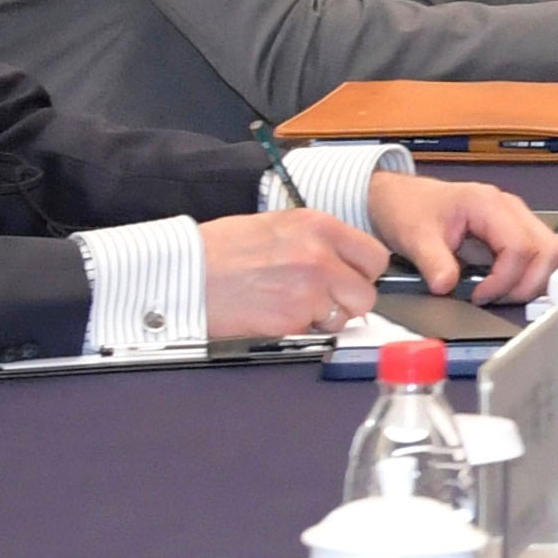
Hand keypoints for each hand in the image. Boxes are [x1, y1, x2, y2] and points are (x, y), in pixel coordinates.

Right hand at [190, 205, 392, 339]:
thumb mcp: (276, 226)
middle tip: (324, 299)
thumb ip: (316, 241)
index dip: (362, 272)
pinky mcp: (292, 320)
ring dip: (327, 318)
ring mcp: (308, 289)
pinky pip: (317, 333)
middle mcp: (320, 255)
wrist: (184, 273)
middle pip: (367, 292)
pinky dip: (302, 330)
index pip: (374, 256)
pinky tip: (277, 315)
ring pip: (346, 317)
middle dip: (349, 300)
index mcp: (318, 225)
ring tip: (295, 307)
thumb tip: (342, 262)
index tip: (348, 278)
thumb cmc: (220, 250)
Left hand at [371, 170, 557, 300]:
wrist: (402, 197)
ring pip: (555, 253)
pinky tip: (515, 286)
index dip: (505, 280)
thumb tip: (448, 288)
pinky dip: (538, 274)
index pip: (520, 247)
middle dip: (526, 285)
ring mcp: (519, 219)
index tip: (479, 296)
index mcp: (488, 204)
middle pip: (548, 251)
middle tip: (495, 299)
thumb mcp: (414, 236)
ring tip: (504, 294)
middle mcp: (511, 209)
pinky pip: (545, 253)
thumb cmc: (410, 208)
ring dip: (537, 281)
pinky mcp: (518, 231)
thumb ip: (433, 263)